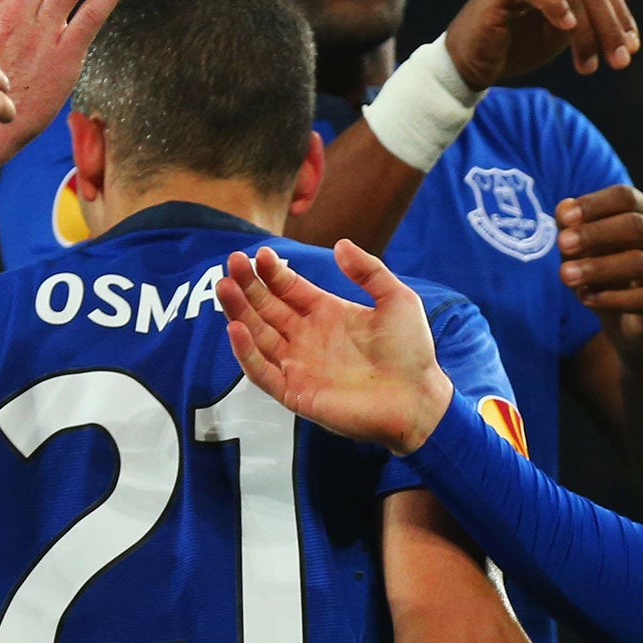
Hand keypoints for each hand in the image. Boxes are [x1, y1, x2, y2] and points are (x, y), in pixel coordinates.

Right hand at [219, 242, 454, 452]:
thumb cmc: (412, 353)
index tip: (258, 254)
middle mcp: (308, 338)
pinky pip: (262, 373)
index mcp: (327, 315)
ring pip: (257, 336)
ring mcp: (299, 366)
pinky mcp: (296, 392)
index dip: (271, 272)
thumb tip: (340, 244)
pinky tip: (236, 328)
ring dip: (239, 312)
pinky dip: (246, 353)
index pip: (288, 289)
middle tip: (232, 261)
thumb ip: (369, 271)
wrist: (418, 399)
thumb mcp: (396, 299)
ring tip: (225, 287)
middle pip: (266, 309)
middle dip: (247, 286)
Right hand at [444, 0, 642, 85]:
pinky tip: (566, 30)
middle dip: (610, 29)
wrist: (474, 64)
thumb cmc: (521, 41)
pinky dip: (556, 8)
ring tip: (588, 67)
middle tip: (618, 63)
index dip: (621, 18)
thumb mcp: (575, 25)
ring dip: (586, 35)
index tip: (630, 51)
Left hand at [558, 185, 642, 357]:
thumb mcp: (581, 248)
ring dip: (598, 268)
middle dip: (595, 234)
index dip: (595, 205)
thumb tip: (563, 208)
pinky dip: (611, 298)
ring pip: (639, 262)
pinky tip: (586, 298)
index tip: (565, 218)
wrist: (626, 319)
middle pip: (635, 225)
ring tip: (566, 276)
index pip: (626, 197)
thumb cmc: (602, 270)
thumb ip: (571, 227)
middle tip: (561, 245)